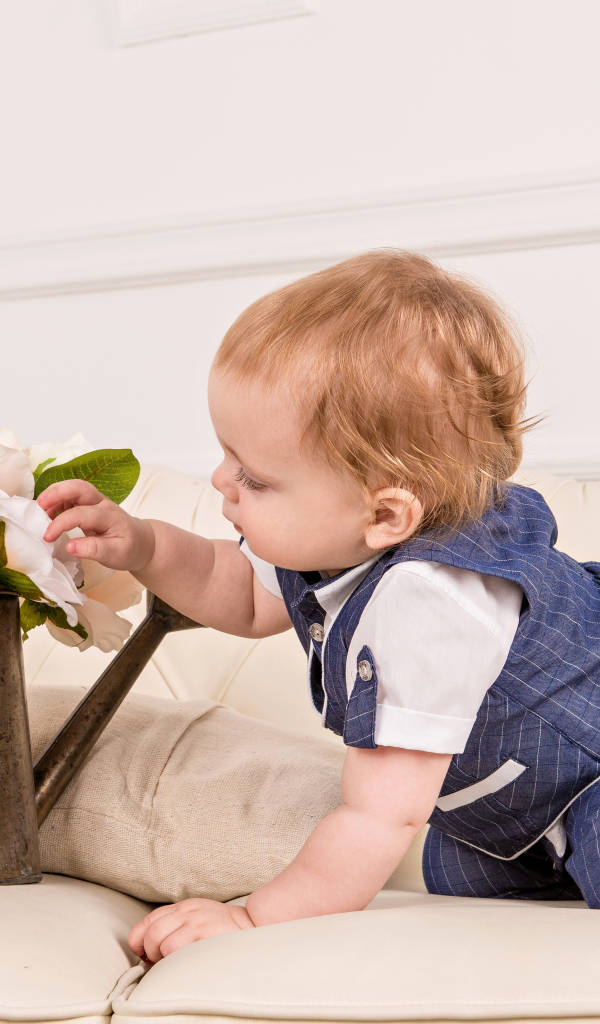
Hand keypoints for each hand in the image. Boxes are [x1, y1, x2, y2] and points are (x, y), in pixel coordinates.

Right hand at [38, 479, 154, 572]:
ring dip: (54, 494)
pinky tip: (48, 513)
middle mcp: (102, 503)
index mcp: (109, 516)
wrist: (140, 542)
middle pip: (79, 487)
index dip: (61, 523)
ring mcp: (95, 501)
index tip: (47, 537)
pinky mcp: (88, 503)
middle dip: (57, 492)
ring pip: (73, 487)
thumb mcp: (116, 555)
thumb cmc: (129, 549)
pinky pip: (71, 495)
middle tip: (39, 505)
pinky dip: (56, 500)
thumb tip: (69, 547)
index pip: (81, 514)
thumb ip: (94, 550)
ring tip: (39, 511)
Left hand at [128, 898, 254, 963]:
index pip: (149, 920)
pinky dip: (175, 961)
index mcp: (183, 906)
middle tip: (162, 962)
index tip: (143, 955)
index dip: (139, 940)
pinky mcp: (205, 933)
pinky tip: (186, 963)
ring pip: (162, 943)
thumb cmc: (220, 931)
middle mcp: (188, 910)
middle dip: (150, 953)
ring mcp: (197, 921)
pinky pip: (176, 951)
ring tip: (175, 963)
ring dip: (163, 959)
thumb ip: (174, 927)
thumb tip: (145, 953)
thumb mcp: (196, 919)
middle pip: (151, 933)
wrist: (252, 926)